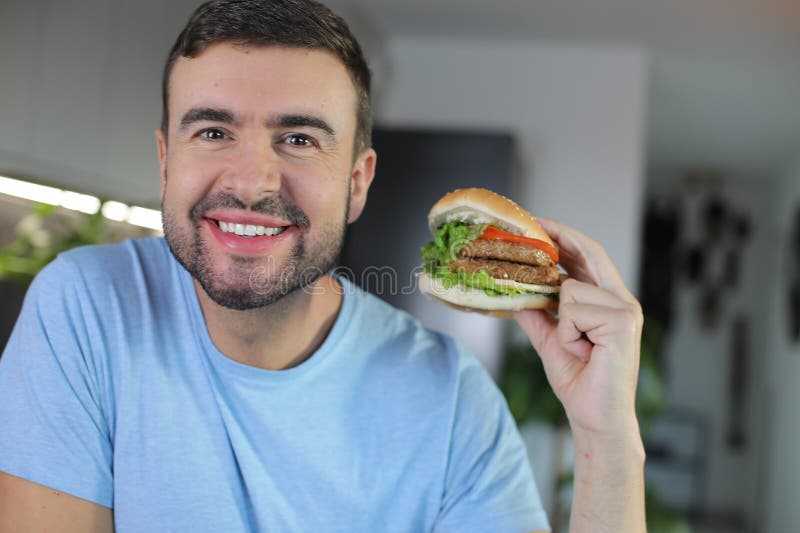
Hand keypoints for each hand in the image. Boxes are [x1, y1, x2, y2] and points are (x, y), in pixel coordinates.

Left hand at [514, 218, 642, 439]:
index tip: (539, 223)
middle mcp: (623, 300)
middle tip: (533, 223)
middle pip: (589, 253)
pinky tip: (582, 351)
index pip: (588, 256)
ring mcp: (626, 310)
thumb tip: (514, 293)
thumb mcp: (550, 340)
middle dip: (560, 237)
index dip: (564, 237)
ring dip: (561, 321)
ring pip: (570, 288)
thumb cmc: (580, 381)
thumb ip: (537, 314)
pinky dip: (567, 332)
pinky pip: (573, 310)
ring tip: (575, 346)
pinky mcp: (622, 322)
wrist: (595, 417)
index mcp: (610, 301)